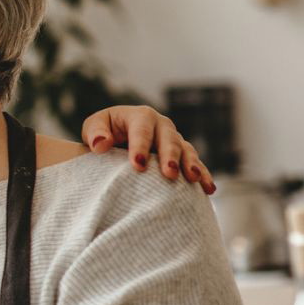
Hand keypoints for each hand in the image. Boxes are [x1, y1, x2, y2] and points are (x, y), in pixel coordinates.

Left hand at [82, 105, 215, 193]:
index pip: (142, 129)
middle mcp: (161, 125)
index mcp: (140, 116)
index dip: (140, 145)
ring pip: (186, 150)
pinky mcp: (182, 156)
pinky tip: (209, 189)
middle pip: (169, 139)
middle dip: (170, 156)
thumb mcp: (94, 127)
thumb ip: (95, 133)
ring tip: (194, 179)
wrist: (117, 138)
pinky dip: (203, 175)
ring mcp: (174, 140)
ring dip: (191, 164)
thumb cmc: (103, 132)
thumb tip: (101, 144)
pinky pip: (196, 164)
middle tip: (169, 174)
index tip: (138, 164)